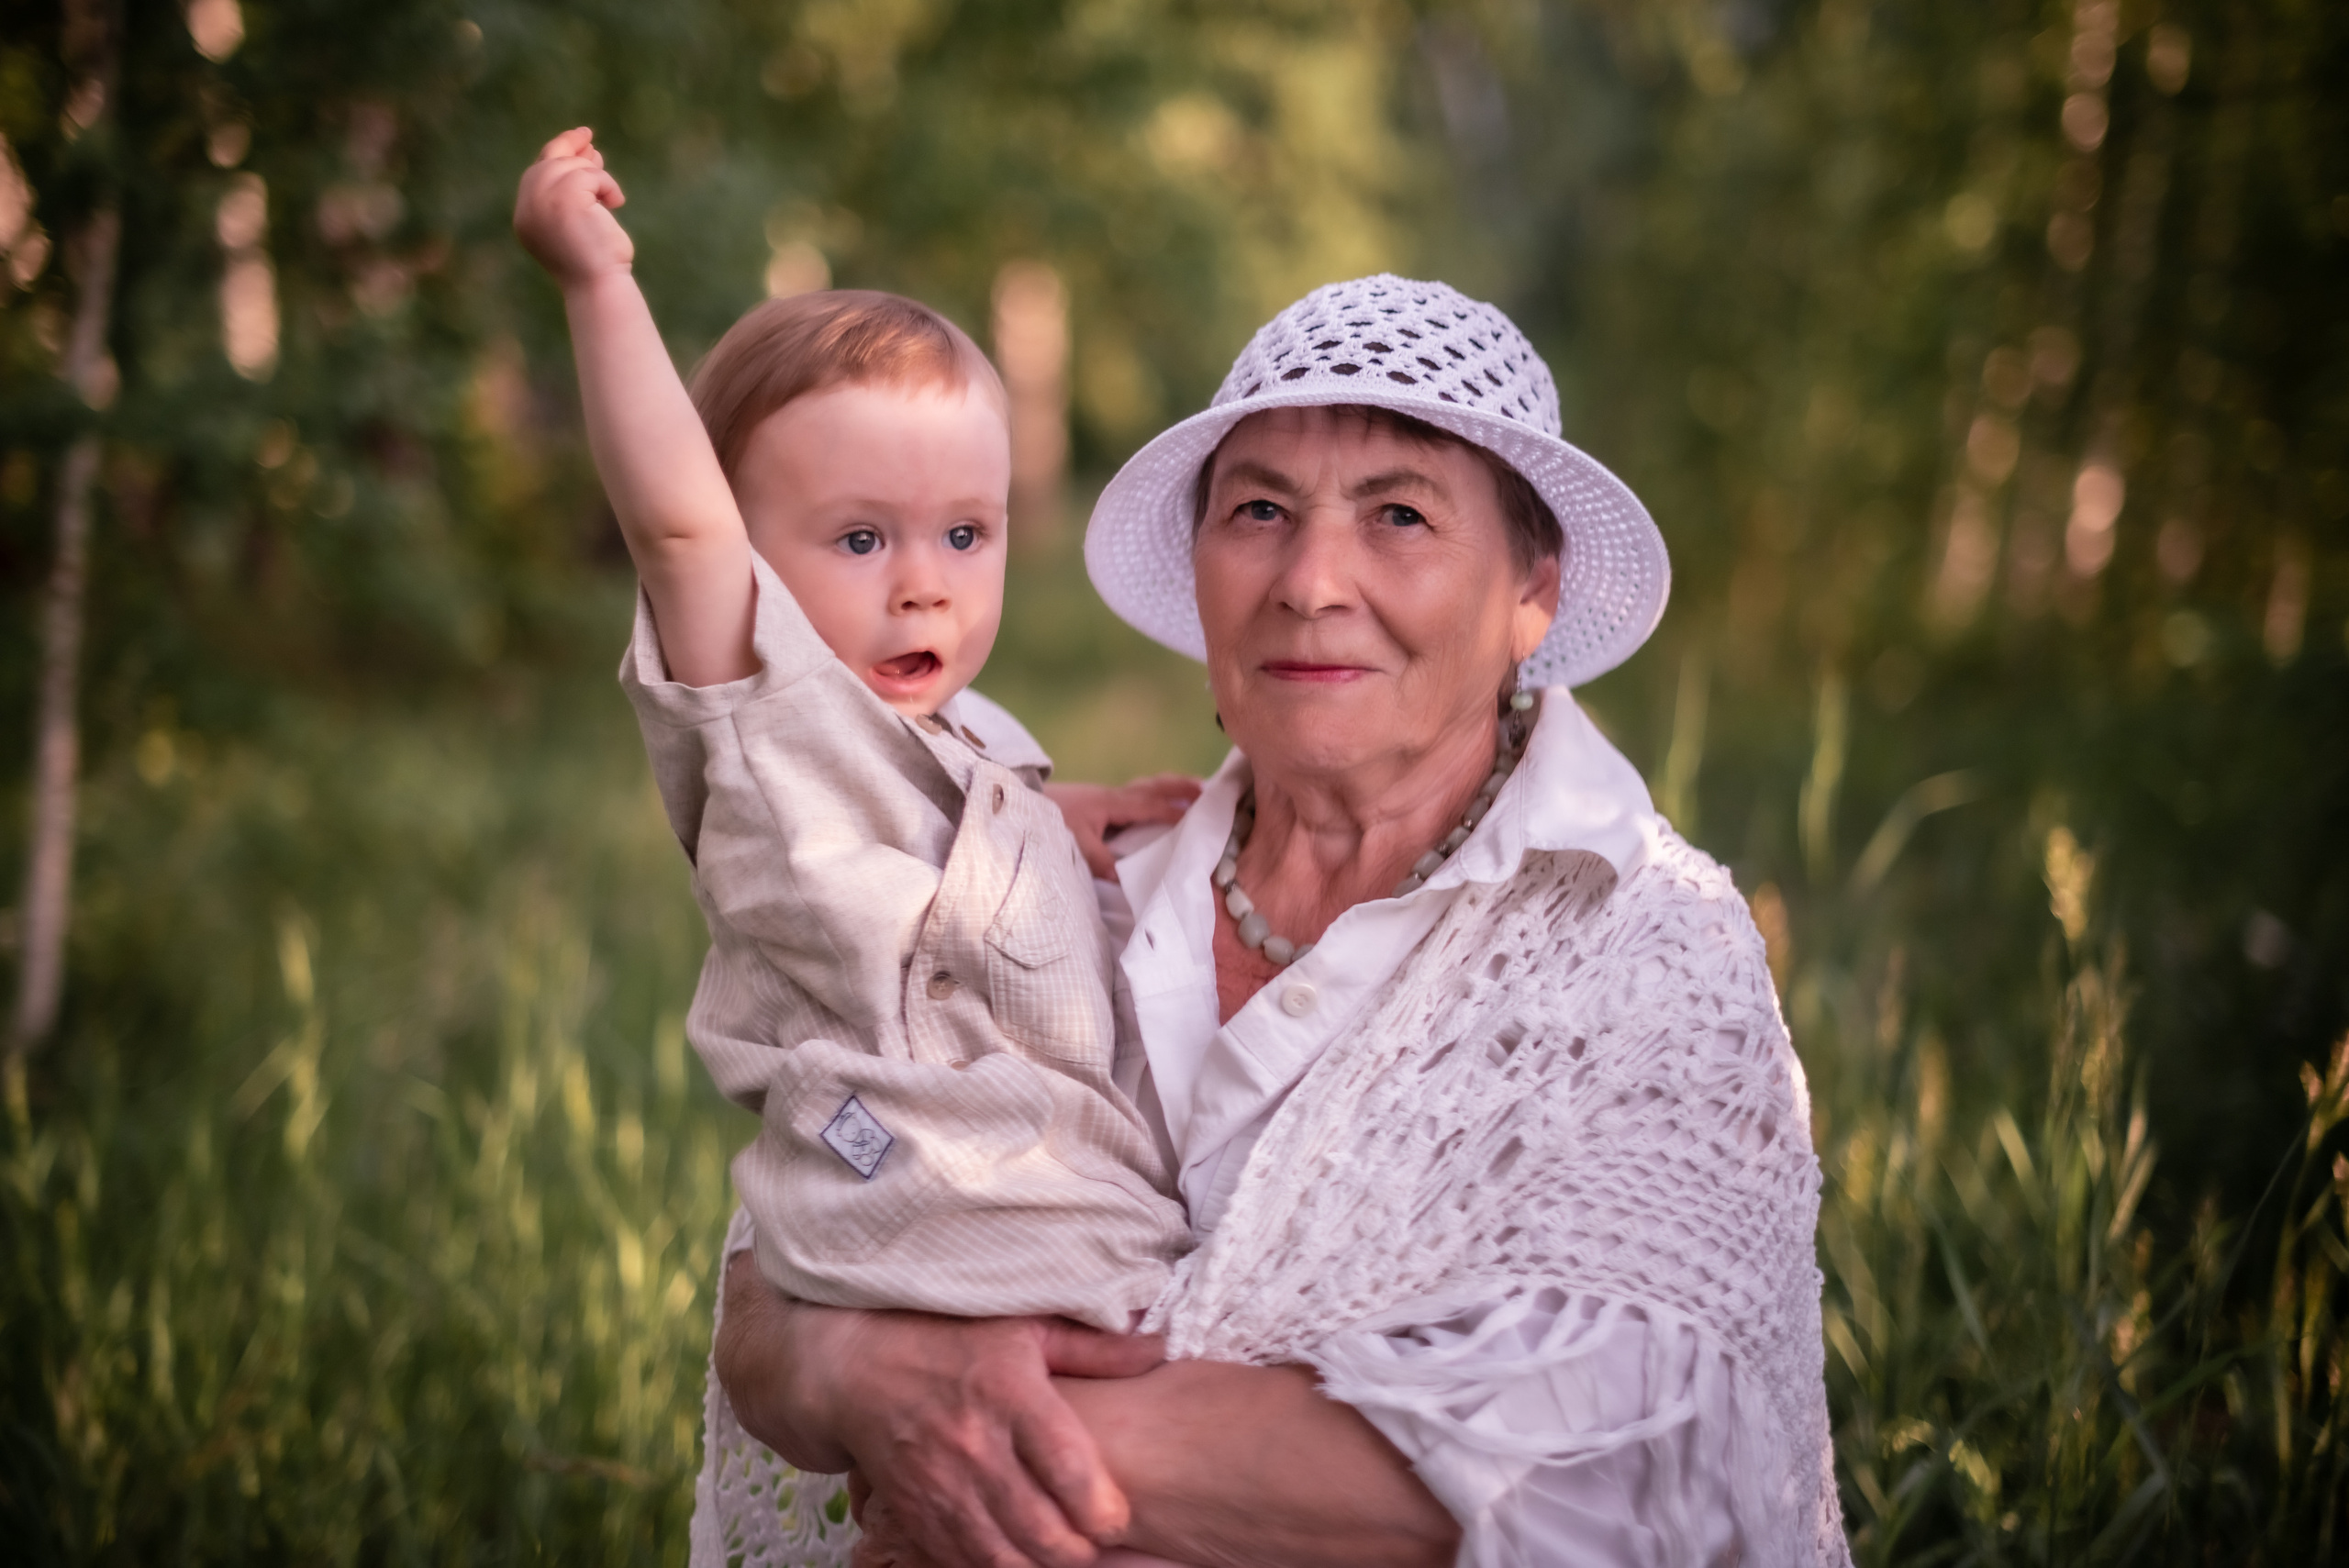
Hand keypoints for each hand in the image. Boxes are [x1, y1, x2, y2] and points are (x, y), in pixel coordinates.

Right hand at [514, 126, 632, 289]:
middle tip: (588, 136)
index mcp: (527, 218)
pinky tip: (615, 203)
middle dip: (569, 147)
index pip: (538, 177)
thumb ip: (573, 197)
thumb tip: (588, 155)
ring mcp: (542, 199)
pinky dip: (608, 186)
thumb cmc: (597, 264)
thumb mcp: (580, 225)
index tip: (578, 146)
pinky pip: (591, 174)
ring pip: (572, 166)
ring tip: (612, 200)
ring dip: (598, 179)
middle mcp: (528, 206)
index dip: (557, 158)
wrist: (598, 285)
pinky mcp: (564, 195)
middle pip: (549, 163)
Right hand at [716, 1251, 1164, 1567]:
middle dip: (1083, 1553)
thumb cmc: (945, 1340)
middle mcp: (977, 1448)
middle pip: (1044, 1532)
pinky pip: (963, 1564)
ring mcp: (943, 1488)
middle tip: (1100, 1544)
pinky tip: (1020, 1559)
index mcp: (1012, 1395)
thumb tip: (1160, 1348)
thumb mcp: (1022, 1328)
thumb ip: (1093, 1348)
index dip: (1104, 1509)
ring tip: (1065, 1555)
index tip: (1118, 1516)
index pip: (1069, 1471)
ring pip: (1007, 1560)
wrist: (850, 1369)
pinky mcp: (917, 1515)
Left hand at [1046, 775, 1202, 878]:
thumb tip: (1125, 879)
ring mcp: (1105, 795)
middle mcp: (1112, 795)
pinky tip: (1157, 804)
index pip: (1151, 807)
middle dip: (1181, 788)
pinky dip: (1154, 796)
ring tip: (1194, 791)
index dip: (1175, 814)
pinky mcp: (1097, 801)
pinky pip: (1135, 795)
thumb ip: (1099, 860)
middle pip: (1154, 786)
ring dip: (1170, 789)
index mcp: (1111, 803)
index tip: (1200, 820)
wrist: (1017, 799)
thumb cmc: (1046, 818)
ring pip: (1145, 787)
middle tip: (1209, 790)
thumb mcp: (1073, 842)